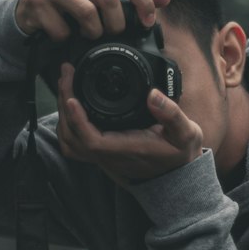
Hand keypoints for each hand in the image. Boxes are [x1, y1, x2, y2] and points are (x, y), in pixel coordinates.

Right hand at [15, 0, 170, 40]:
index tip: (148, 22)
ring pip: (87, 13)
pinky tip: (66, 35)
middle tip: (113, 33)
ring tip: (90, 34)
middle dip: (116, 24)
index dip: (143, 3)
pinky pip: (62, 29)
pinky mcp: (37, 3)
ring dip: (93, 32)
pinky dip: (67, 38)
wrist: (31, 4)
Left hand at [56, 63, 203, 186]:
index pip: (91, 140)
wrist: (180, 174)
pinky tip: (72, 104)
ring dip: (62, 114)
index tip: (72, 96)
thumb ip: (171, 114)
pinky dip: (67, 124)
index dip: (77, 120)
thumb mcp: (186, 132)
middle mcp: (110, 155)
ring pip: (69, 142)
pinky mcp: (102, 153)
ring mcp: (103, 156)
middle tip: (67, 75)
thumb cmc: (181, 154)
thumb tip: (153, 95)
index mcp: (126, 149)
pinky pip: (75, 143)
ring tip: (66, 85)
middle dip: (64, 105)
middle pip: (72, 137)